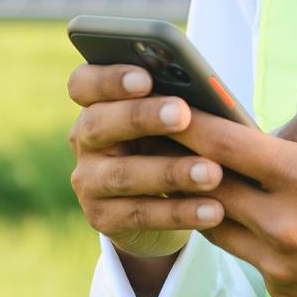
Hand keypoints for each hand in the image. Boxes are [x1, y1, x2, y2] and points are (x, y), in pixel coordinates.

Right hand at [66, 63, 227, 258]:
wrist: (161, 203)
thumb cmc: (172, 143)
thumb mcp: (171, 122)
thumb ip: (178, 103)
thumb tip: (210, 93)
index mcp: (97, 103)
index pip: (83, 82)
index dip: (109, 78)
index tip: (145, 77)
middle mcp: (85, 139)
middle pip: (99, 123)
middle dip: (141, 117)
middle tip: (182, 114)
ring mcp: (88, 181)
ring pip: (123, 175)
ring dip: (170, 173)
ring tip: (212, 173)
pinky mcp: (102, 218)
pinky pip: (140, 215)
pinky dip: (179, 212)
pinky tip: (213, 210)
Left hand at [172, 100, 296, 296]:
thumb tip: (280, 128)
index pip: (227, 146)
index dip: (189, 124)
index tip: (162, 108)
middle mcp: (283, 225)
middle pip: (207, 186)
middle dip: (182, 160)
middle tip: (160, 138)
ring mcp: (278, 265)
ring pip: (216, 225)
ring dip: (204, 199)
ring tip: (194, 175)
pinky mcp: (282, 292)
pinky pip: (248, 253)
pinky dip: (245, 231)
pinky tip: (256, 217)